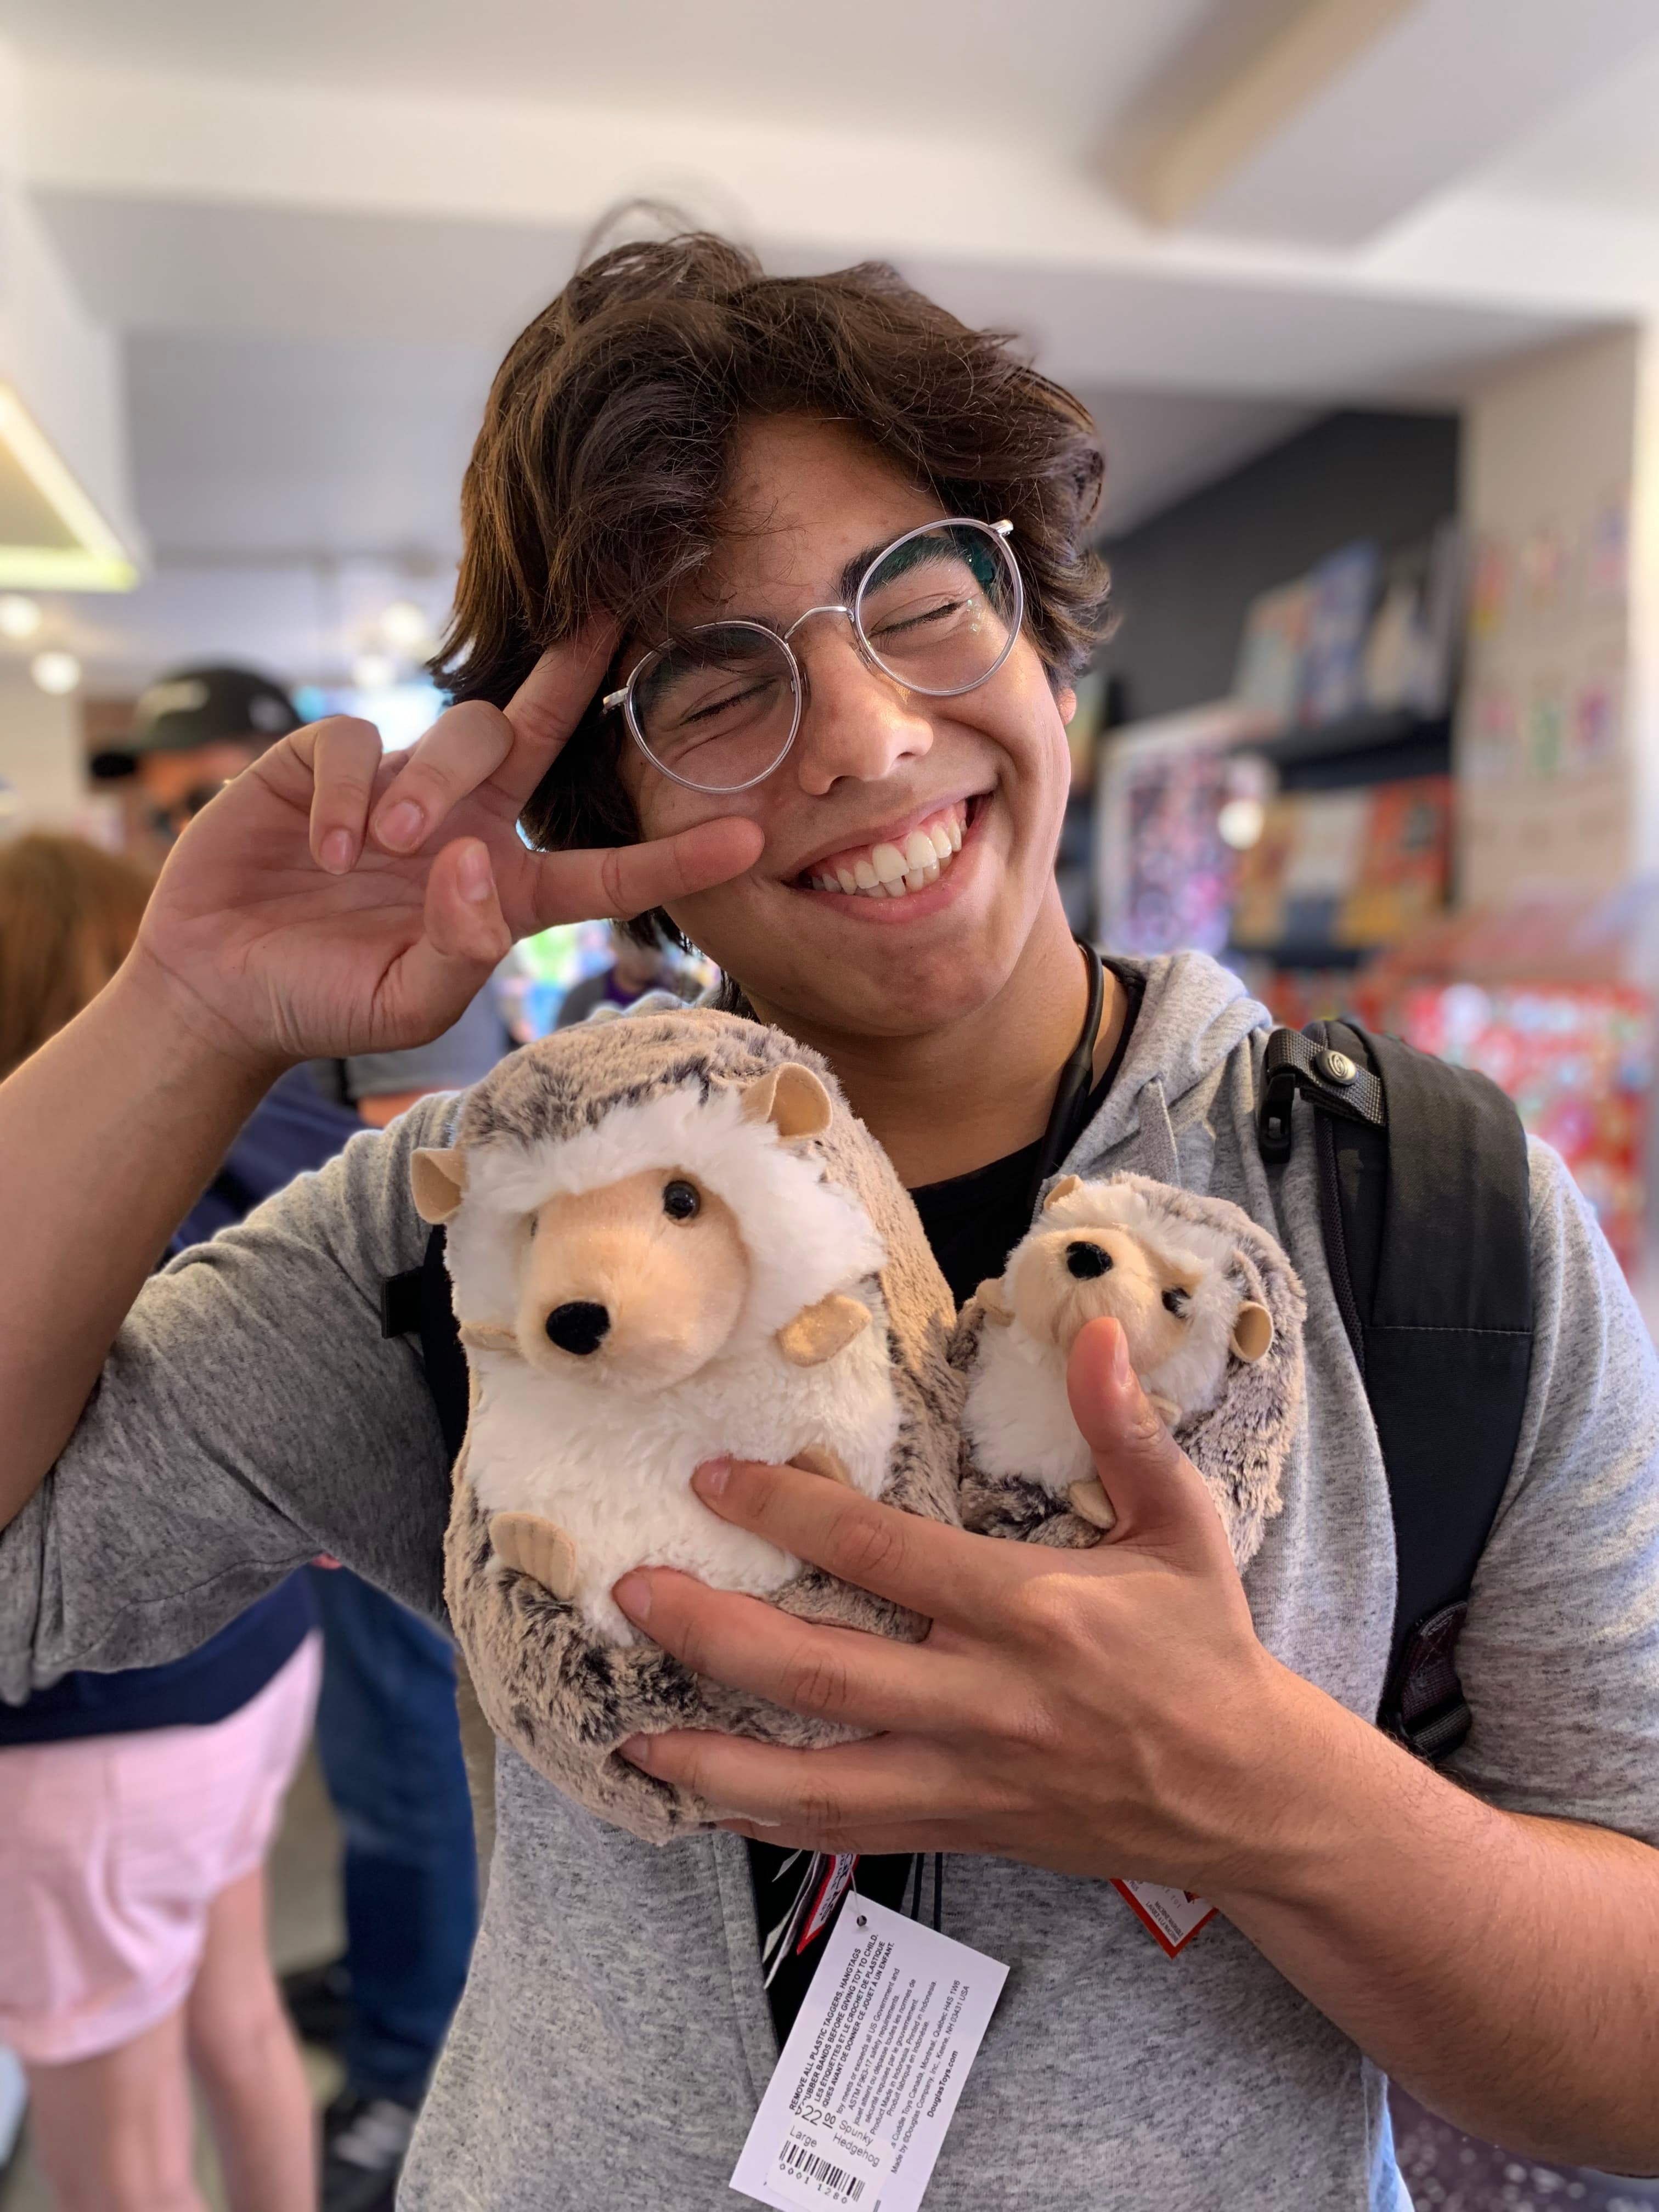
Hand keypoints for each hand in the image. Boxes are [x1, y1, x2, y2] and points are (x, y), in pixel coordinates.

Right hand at [129, 625, 763, 1069]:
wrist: (221, 988)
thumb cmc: (328, 1001)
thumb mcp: (409, 1003)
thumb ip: (459, 948)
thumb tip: (476, 864)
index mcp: (506, 889)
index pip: (604, 871)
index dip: (673, 856)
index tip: (747, 838)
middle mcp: (466, 824)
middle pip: (539, 729)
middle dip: (579, 669)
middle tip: (620, 609)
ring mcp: (397, 784)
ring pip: (455, 735)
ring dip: (433, 784)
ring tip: (389, 849)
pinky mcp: (323, 760)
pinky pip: (357, 740)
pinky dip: (348, 792)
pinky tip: (325, 850)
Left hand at [614, 1318, 1308, 1891]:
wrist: (1248, 1795)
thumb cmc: (1205, 1651)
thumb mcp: (1181, 1527)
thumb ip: (1127, 1431)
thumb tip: (1099, 1333)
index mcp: (1030, 1610)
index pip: (881, 1553)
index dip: (788, 1509)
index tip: (716, 1479)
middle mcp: (985, 1698)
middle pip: (818, 1669)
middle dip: (712, 1630)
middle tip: (633, 1593)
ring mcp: (967, 1775)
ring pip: (815, 1777)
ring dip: (716, 1757)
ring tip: (632, 1735)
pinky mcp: (964, 1827)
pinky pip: (849, 1833)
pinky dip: (772, 1824)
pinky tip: (710, 1806)